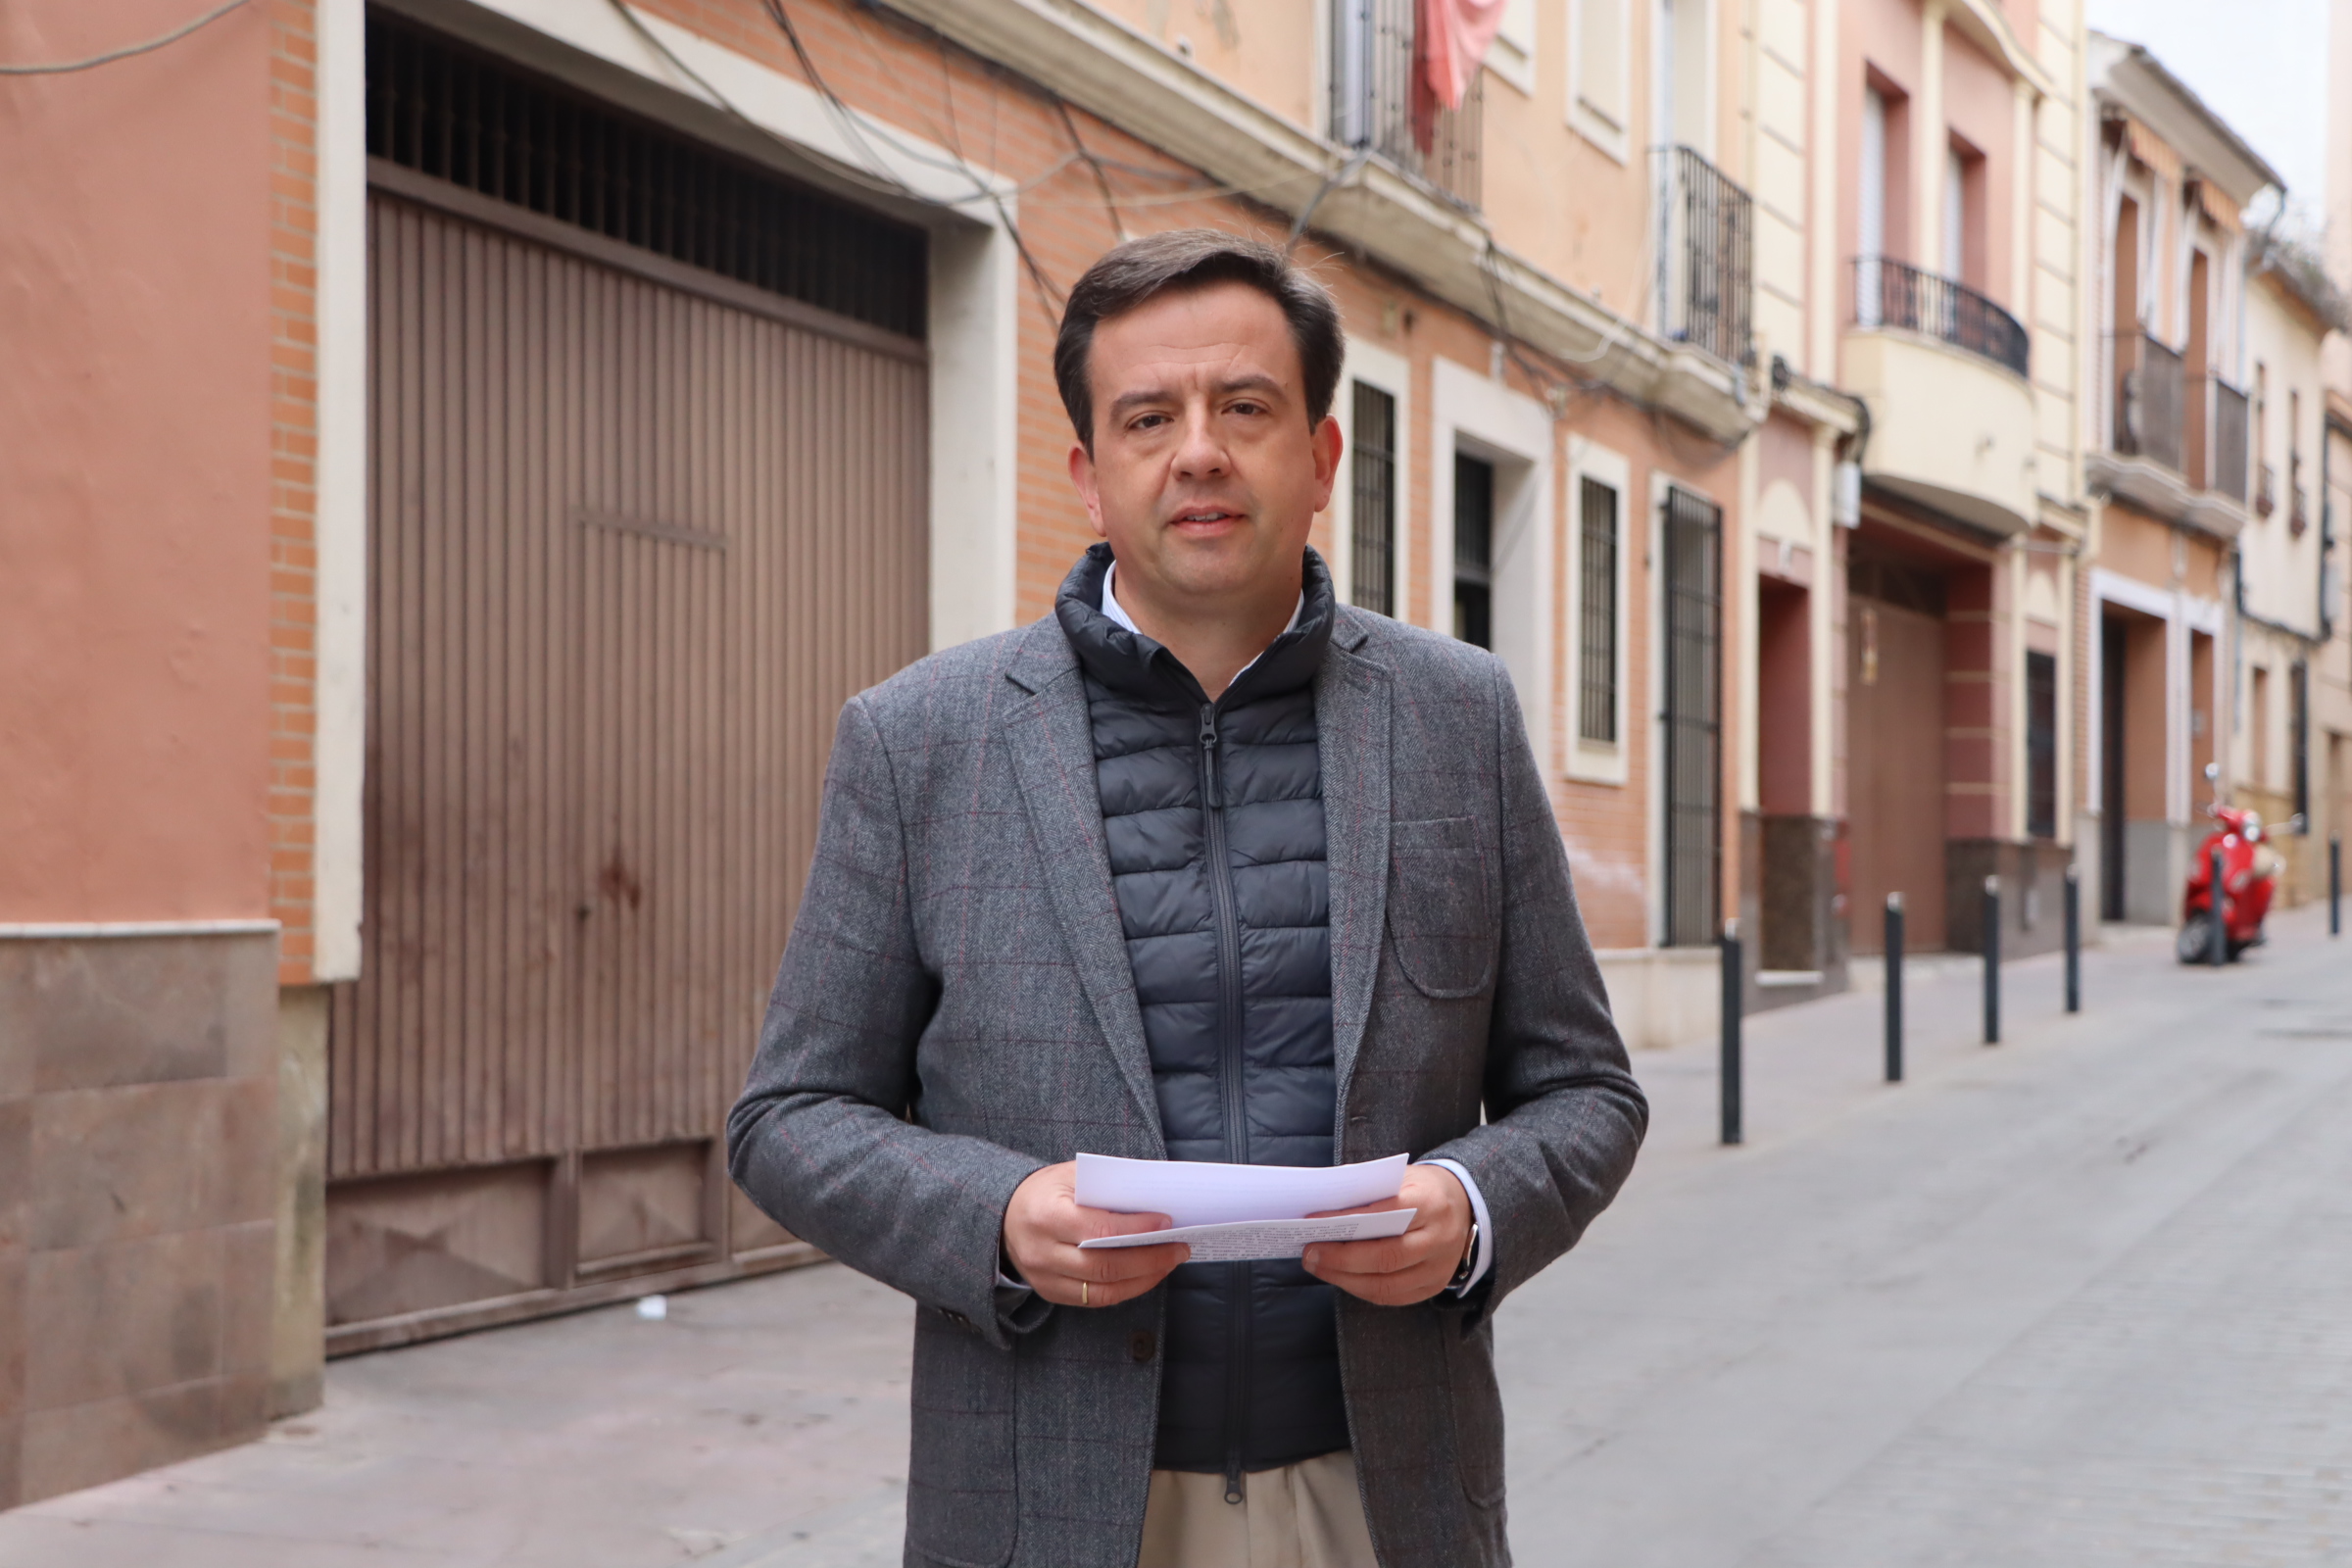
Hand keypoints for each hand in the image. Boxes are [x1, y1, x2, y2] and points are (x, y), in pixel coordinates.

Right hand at [1003, 1162, 1190, 1308]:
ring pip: (1103, 1290)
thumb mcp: (1070, 1175)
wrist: (1004, 1216)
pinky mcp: (1051, 1293)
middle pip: (1104, 1266)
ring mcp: (1045, 1278)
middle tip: (1179, 1247)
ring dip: (1143, 1279)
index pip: (1098, 1230)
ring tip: (1169, 1262)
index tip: (1166, 1222)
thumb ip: (1106, 1187)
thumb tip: (1154, 1201)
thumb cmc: (1045, 1191)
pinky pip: (1095, 1299)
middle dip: (1149, 1259)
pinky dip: (1126, 1289)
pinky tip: (1147, 1275)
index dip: (1136, 1229)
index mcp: (1046, 1216)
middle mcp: (1042, 1253)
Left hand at [1301, 1164, 1471, 1305]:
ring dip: (1346, 1280)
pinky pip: (1394, 1297)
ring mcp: (1439, 1267)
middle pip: (1386, 1257)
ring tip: (1319, 1267)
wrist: (1466, 1205)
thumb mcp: (1402, 1177)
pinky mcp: (1434, 1286)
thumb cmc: (1422, 1189)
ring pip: (1388, 1285)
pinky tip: (1342, 1278)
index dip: (1347, 1222)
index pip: (1385, 1215)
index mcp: (1430, 1202)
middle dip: (1341, 1259)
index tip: (1314, 1222)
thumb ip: (1371, 1192)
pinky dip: (1363, 1290)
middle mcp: (1439, 1238)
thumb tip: (1326, 1211)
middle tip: (1310, 1253)